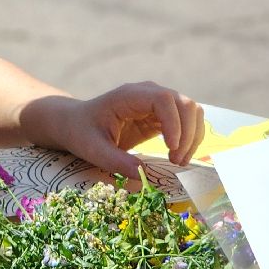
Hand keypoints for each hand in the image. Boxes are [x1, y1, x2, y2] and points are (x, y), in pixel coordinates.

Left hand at [33, 83, 204, 176]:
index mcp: (129, 96)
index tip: (171, 148)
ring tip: (178, 161)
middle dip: (187, 133)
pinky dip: (189, 138)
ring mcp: (156, 103)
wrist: (76, 124)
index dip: (174, 122)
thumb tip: (142, 174)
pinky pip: (186, 121)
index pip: (163, 99)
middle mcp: (147, 94)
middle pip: (184, 103)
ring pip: (191, 111)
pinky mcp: (161, 116)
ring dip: (192, 136)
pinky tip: (177, 156)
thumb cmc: (81, 132)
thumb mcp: (92, 149)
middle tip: (176, 161)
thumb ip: (115, 161)